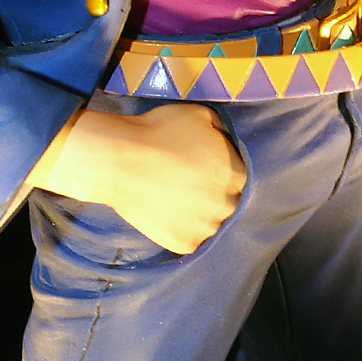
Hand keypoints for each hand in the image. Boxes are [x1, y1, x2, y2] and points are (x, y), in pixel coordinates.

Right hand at [26, 104, 245, 254]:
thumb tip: (227, 142)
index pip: (242, 179)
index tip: (209, 169)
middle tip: (193, 186)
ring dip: (202, 215)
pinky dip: (183, 229)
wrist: (119, 160)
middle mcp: (227, 205)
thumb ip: (223, 131)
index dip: (225, 173)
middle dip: (215, 195)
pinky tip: (170, 215)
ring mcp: (206, 228)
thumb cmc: (160, 131)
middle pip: (230, 204)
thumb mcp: (201, 115)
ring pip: (212, 225)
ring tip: (180, 202)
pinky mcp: (184, 244)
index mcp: (237, 174)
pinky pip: (192, 239)